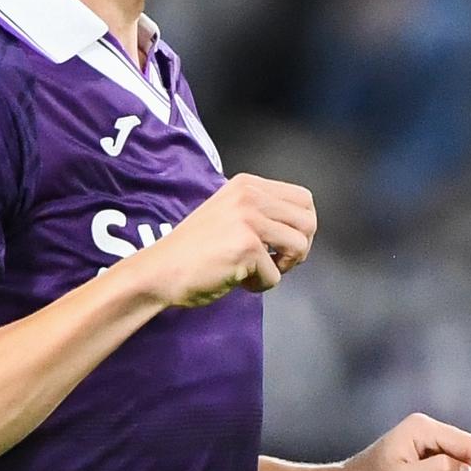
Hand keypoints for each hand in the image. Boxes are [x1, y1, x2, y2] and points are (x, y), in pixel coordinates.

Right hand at [139, 173, 316, 306]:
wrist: (160, 270)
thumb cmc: (194, 250)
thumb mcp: (229, 213)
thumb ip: (260, 211)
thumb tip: (299, 227)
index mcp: (248, 184)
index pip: (303, 198)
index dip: (301, 226)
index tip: (282, 244)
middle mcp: (250, 195)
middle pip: (309, 221)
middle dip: (300, 248)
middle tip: (276, 261)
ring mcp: (249, 220)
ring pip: (300, 247)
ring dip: (283, 267)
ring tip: (258, 270)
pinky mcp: (247, 247)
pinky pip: (276, 275)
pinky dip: (260, 286)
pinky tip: (238, 281)